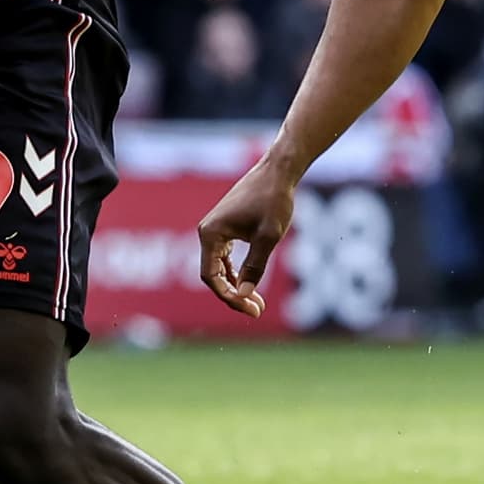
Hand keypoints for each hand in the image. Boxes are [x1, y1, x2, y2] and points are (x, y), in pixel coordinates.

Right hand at [195, 156, 299, 318]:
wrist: (277, 172)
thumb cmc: (273, 201)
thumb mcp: (268, 237)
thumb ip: (255, 267)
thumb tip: (244, 294)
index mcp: (210, 233)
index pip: (211, 276)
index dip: (230, 297)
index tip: (252, 309)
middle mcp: (206, 232)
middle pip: (213, 275)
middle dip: (234, 295)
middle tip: (258, 311)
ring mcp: (215, 230)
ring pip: (219, 268)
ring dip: (236, 287)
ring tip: (257, 304)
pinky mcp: (225, 228)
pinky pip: (225, 258)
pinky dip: (237, 274)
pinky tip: (252, 286)